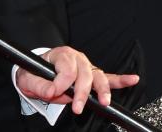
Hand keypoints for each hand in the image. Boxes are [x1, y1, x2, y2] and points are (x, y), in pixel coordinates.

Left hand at [15, 46, 138, 114]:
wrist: (35, 73)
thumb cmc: (34, 74)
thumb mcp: (29, 79)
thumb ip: (40, 85)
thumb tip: (53, 90)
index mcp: (61, 55)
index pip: (66, 68)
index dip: (61, 83)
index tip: (53, 93)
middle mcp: (77, 58)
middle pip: (84, 73)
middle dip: (82, 92)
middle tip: (77, 108)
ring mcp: (87, 66)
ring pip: (98, 77)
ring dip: (102, 90)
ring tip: (104, 102)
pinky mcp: (93, 76)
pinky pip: (109, 78)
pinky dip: (120, 80)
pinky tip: (132, 79)